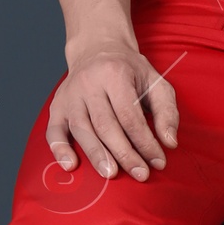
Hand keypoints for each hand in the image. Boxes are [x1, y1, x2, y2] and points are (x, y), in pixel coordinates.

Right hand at [47, 40, 178, 180]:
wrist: (97, 49)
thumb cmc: (130, 72)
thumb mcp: (156, 83)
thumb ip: (167, 112)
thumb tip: (170, 143)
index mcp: (115, 74)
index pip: (130, 115)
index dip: (145, 142)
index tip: (158, 162)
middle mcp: (89, 84)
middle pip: (106, 124)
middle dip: (124, 153)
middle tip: (140, 174)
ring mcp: (70, 95)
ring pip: (81, 128)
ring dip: (96, 154)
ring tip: (111, 174)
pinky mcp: (57, 106)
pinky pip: (53, 130)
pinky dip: (59, 149)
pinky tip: (70, 166)